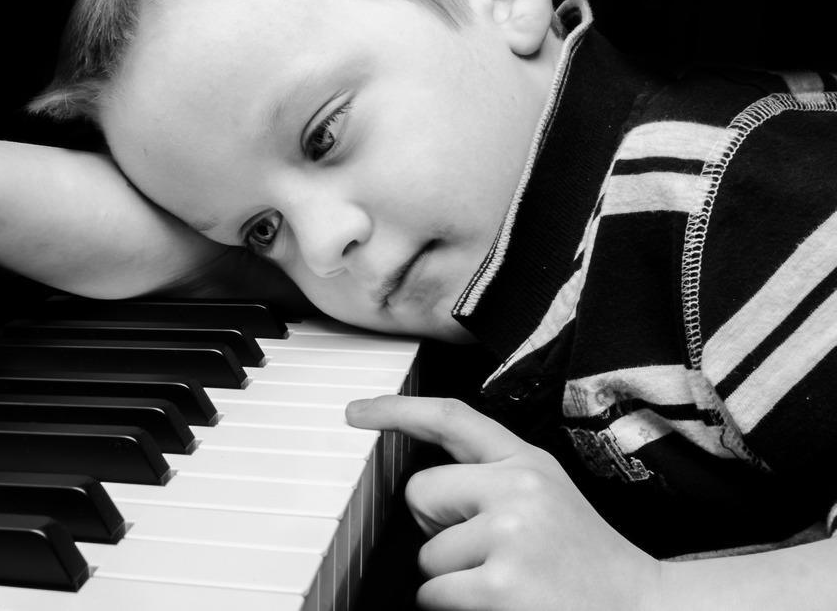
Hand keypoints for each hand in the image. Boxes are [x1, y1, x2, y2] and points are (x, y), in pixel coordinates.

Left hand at [346, 395, 662, 610]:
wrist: (642, 609)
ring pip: (426, 555)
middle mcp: (518, 488)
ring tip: (507, 581)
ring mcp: (509, 534)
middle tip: (486, 551)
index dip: (398, 410)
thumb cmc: (584, 561)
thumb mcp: (546, 496)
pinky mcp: (500, 584)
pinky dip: (454, 608)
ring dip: (452, 577)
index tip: (359, 412)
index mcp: (527, 463)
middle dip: (437, 528)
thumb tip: (424, 491)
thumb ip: (493, 481)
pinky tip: (501, 603)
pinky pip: (433, 594)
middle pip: (420, 494)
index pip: (452, 418)